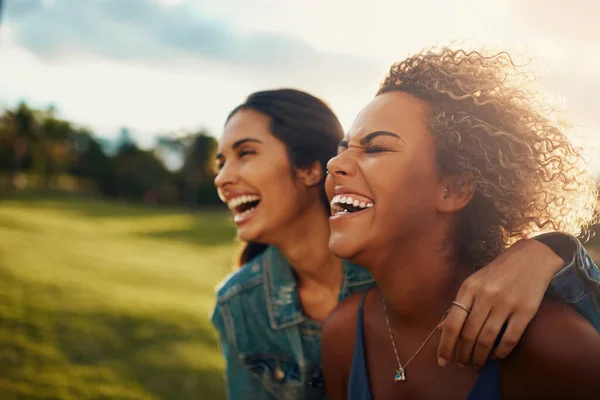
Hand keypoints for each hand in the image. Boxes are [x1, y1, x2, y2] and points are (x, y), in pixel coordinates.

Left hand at [436, 238, 564, 368]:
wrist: (531, 258)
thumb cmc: (497, 272)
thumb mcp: (473, 283)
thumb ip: (460, 305)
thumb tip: (441, 329)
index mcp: (468, 288)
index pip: (452, 322)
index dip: (445, 345)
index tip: (442, 361)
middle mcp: (485, 295)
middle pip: (469, 334)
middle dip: (463, 354)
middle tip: (463, 364)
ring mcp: (506, 303)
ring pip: (487, 339)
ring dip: (479, 356)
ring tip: (476, 363)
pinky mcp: (525, 310)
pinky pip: (510, 338)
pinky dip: (500, 352)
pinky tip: (495, 356)